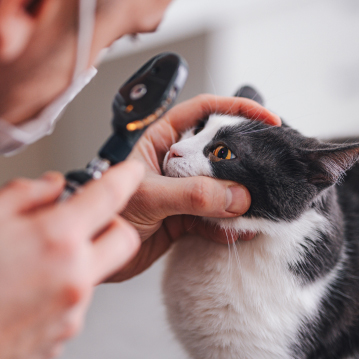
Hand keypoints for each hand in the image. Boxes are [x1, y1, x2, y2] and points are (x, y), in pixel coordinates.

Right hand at [0, 161, 143, 358]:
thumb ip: (25, 194)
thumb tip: (54, 186)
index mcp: (57, 238)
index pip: (109, 196)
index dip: (125, 177)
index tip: (132, 171)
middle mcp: (75, 276)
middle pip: (125, 240)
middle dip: (113, 225)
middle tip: (85, 222)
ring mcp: (73, 310)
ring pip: (97, 272)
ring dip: (79, 261)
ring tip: (34, 265)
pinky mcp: (64, 335)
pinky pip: (76, 302)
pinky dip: (62, 290)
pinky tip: (27, 292)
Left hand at [110, 94, 280, 281]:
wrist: (92, 248)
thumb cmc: (104, 209)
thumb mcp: (149, 195)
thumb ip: (192, 193)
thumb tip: (237, 195)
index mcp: (162, 139)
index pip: (204, 111)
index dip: (236, 109)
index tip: (266, 119)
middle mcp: (175, 162)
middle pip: (219, 151)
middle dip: (244, 160)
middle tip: (266, 170)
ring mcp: (182, 190)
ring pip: (220, 187)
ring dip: (239, 198)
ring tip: (259, 206)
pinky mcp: (184, 218)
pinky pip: (214, 218)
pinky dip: (228, 226)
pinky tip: (239, 231)